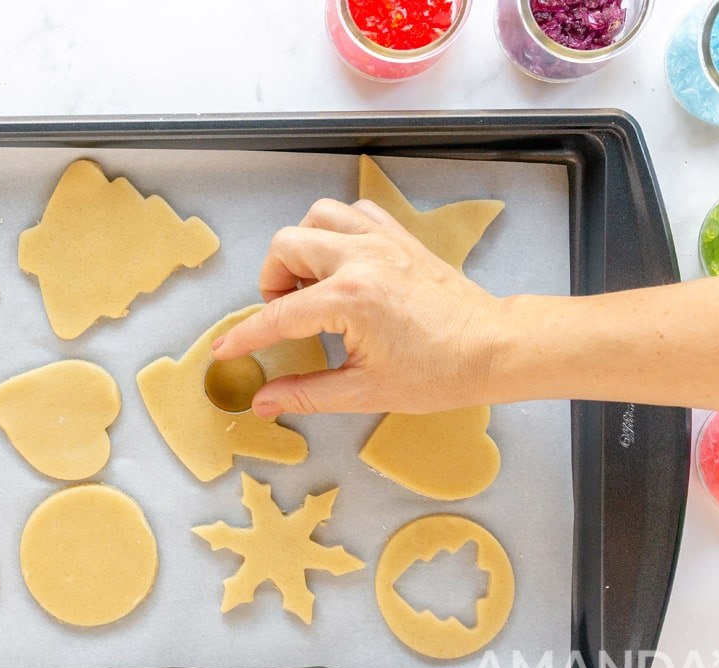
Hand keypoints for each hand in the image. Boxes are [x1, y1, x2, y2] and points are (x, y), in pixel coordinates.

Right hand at [211, 198, 506, 417]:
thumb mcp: (364, 392)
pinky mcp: (398, 237)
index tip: (225, 349)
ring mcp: (381, 241)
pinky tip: (341, 264)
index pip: (278, 315)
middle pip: (286, 246)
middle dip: (272, 281)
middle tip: (286, 315)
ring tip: (311, 285)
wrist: (493, 348)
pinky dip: (336, 231)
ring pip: (316, 217)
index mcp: (350, 300)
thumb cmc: (438, 373)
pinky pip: (352, 213)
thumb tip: (263, 402)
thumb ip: (305, 393)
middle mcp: (361, 259)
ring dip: (302, 248)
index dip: (246, 336)